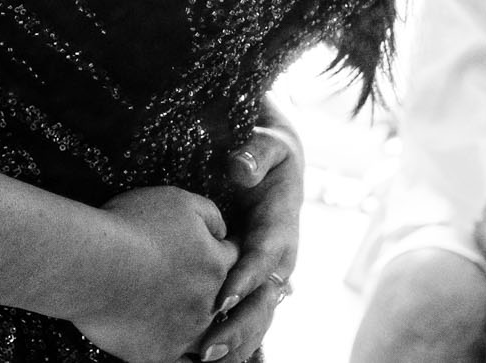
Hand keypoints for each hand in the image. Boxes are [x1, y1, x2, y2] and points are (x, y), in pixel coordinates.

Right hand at [75, 187, 237, 362]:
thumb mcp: (178, 202)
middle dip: (211, 293)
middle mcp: (209, 301)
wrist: (93, 265)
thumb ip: (209, 214)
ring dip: (200, 329)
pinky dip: (179, 355)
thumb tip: (223, 231)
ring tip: (180, 318)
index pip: (233, 259)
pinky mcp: (161, 354)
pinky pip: (181, 361)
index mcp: (216, 263)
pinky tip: (165, 341)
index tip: (205, 252)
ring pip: (208, 337)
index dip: (218, 253)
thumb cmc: (131, 227)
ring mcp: (187, 332)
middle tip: (191, 286)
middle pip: (223, 300)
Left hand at [197, 124, 302, 361]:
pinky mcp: (256, 283)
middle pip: (264, 300)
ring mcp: (269, 275)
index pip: (266, 256)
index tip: (222, 297)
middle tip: (208, 345)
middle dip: (240, 325)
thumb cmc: (268, 153)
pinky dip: (235, 342)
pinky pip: (250, 317)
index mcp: (283, 225)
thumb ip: (256, 153)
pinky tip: (203, 359)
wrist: (276, 164)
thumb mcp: (268, 145)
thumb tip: (240, 167)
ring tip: (203, 358)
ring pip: (259, 317)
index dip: (247, 278)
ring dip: (236, 341)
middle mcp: (280, 258)